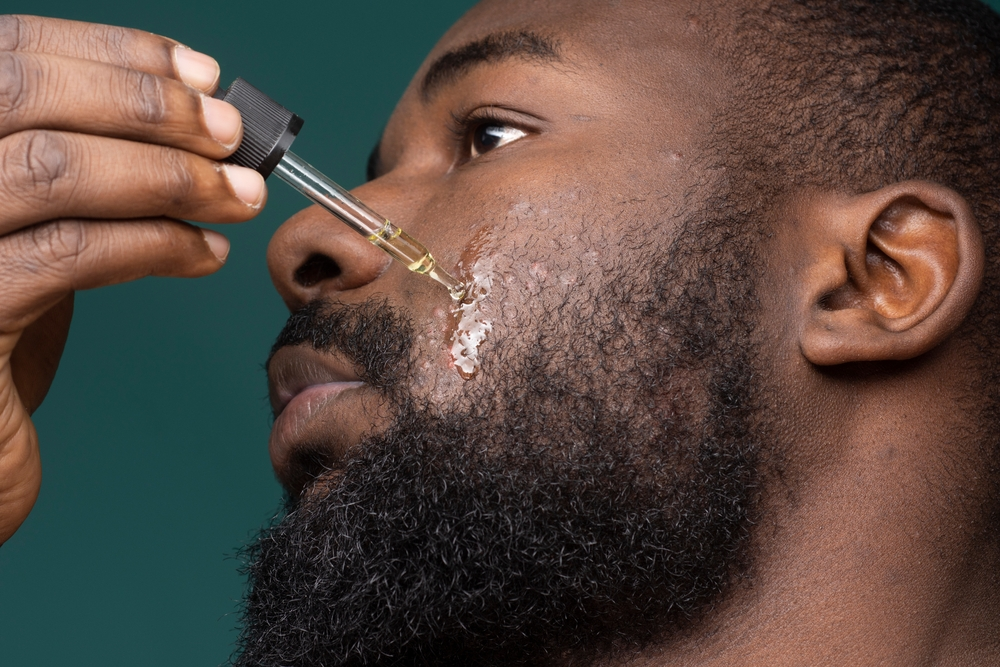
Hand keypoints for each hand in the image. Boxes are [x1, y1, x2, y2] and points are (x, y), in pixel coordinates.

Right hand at [0, 15, 265, 543]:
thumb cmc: (1, 333)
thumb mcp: (35, 230)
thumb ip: (86, 176)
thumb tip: (195, 130)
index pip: (11, 55)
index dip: (113, 54)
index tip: (203, 76)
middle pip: (25, 93)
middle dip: (148, 106)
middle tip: (231, 135)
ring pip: (53, 168)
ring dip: (171, 174)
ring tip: (241, 195)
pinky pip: (68, 253)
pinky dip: (154, 243)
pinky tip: (205, 252)